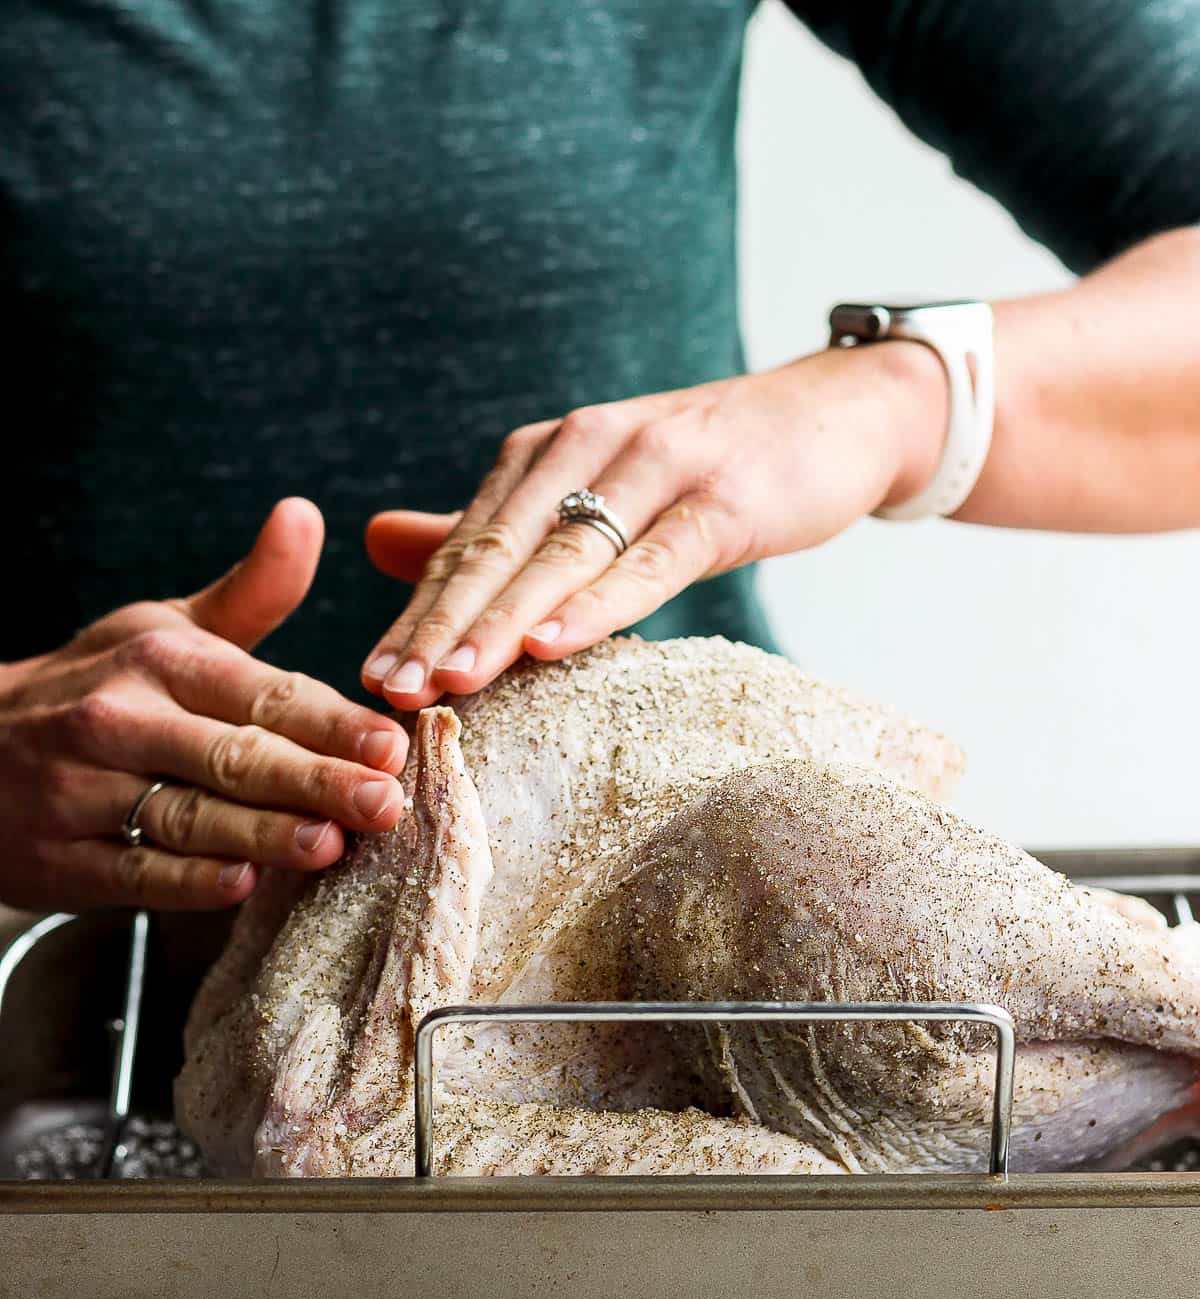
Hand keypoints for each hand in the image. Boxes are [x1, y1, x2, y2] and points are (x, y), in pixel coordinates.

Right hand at [0, 499, 408, 911]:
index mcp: (160, 660)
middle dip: (313, 779)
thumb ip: (251, 592)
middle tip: (383, 802)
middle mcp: (121, 719)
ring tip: (328, 844)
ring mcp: (85, 790)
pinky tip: (242, 886)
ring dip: (260, 833)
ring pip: (187, 815)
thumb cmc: (98, 690)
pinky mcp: (63, 857)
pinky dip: (187, 881)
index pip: (262, 693)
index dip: (331, 722)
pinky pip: (134, 871)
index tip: (392, 744)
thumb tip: (304, 515)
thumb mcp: (163, 629)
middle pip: (233, 755)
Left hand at [361, 344, 946, 707]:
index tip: (370, 681)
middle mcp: (587, 448)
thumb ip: (493, 524)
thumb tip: (379, 543)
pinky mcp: (721, 500)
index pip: (466, 545)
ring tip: (453, 680)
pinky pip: (652, 559)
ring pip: (563, 556)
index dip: (416, 614)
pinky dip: (602, 602)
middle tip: (391, 694)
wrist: (836, 417)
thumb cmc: (704, 470)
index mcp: (545, 453)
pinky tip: (555, 643)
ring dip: (503, 620)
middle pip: (499, 550)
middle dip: (441, 626)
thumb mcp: (590, 489)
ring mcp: (656, 470)